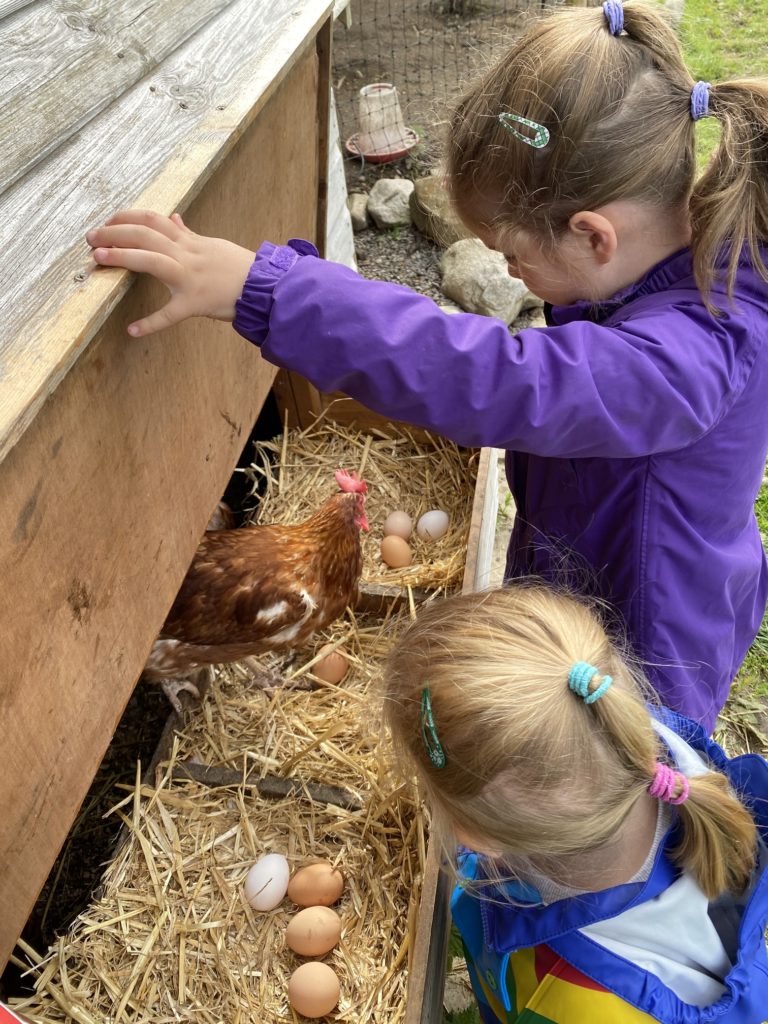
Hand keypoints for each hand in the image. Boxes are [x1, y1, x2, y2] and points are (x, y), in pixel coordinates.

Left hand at [85, 210, 255, 336]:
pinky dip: (151, 323)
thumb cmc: (239, 268)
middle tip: (92, 237)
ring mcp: (191, 279)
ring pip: (153, 261)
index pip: (154, 220)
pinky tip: (133, 330)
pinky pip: (171, 314)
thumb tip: (173, 218)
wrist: (264, 288)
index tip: (108, 221)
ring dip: (123, 257)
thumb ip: (189, 234)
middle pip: (146, 234)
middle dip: (115, 232)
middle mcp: (188, 255)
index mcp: (191, 242)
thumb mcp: (213, 245)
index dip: (127, 217)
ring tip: (99, 259)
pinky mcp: (196, 304)